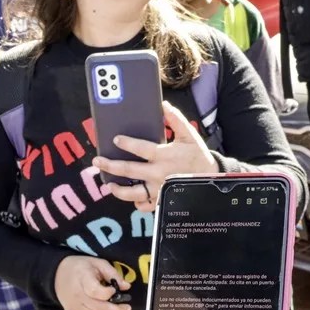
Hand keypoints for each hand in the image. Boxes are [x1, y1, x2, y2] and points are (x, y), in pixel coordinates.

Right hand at [54, 256, 130, 309]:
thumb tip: (126, 286)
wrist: (57, 274)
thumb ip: (113, 274)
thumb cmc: (80, 267)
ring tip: (112, 306)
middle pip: (98, 308)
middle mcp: (76, 294)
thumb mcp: (97, 263)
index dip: (108, 293)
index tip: (114, 290)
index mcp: (82, 279)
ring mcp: (73, 305)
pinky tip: (101, 309)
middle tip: (126, 308)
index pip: (96, 292)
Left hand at [93, 102, 218, 211]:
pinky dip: (136, 203)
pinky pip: (145, 205)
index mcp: (164, 155)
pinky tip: (130, 198)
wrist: (211, 178)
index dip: (127, 143)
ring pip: (133, 192)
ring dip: (118, 189)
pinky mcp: (161, 199)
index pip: (140, 148)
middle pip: (129, 170)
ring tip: (108, 184)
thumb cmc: (198, 155)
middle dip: (110, 165)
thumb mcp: (189, 135)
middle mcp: (158, 173)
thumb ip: (176, 119)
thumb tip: (163, 105)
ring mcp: (158, 189)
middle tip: (97, 161)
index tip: (115, 139)